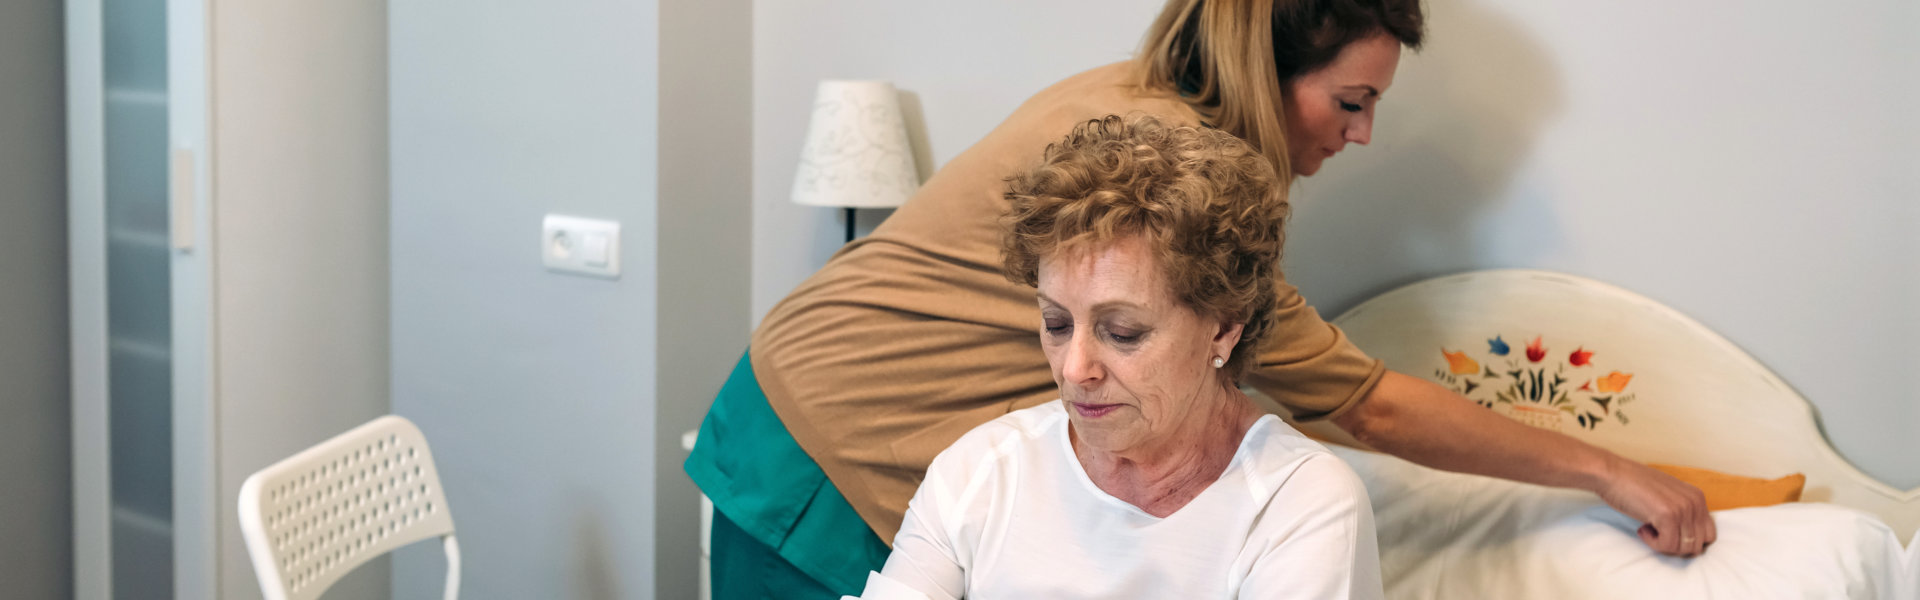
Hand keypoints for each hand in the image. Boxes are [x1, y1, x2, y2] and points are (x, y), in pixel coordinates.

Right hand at [1595, 458, 1714, 556]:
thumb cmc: (1632, 484)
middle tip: (1656, 534)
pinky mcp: (1668, 516)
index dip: (1686, 541)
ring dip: (1663, 544)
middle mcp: (1695, 502)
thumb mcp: (1667, 495)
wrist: (1611, 473)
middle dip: (1675, 546)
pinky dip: (1652, 543)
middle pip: (1696, 545)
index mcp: (1697, 497)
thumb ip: (1682, 511)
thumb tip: (1687, 538)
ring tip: (1648, 529)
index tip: (1668, 534)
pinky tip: (1642, 528)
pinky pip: (1667, 545)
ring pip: (1682, 548)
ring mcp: (1683, 509)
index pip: (1708, 535)